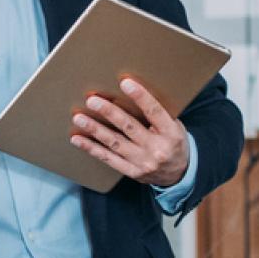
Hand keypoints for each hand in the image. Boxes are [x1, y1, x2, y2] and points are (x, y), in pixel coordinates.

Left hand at [69, 78, 189, 187]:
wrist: (179, 174)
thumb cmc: (174, 143)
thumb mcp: (175, 126)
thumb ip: (158, 115)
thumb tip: (134, 93)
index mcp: (171, 133)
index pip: (154, 112)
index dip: (140, 97)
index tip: (125, 82)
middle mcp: (157, 149)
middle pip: (130, 127)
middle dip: (109, 113)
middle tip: (92, 101)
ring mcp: (143, 162)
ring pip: (115, 143)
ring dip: (95, 129)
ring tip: (79, 118)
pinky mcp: (132, 172)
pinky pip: (108, 159)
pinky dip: (91, 148)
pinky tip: (78, 139)